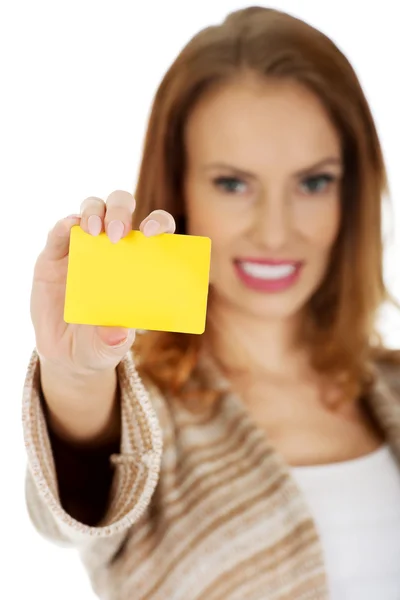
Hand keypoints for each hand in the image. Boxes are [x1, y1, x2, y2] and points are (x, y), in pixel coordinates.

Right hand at [30, 190, 175, 375]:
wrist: (67, 353)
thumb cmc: (102, 342)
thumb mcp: (110, 346)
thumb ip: (114, 340)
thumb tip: (117, 333)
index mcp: (140, 261)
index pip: (156, 230)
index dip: (159, 223)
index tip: (154, 233)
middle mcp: (113, 246)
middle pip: (121, 207)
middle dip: (121, 211)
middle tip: (119, 234)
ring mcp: (83, 246)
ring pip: (91, 208)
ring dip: (93, 212)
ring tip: (93, 230)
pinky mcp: (55, 254)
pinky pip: (59, 230)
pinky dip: (64, 225)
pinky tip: (70, 229)